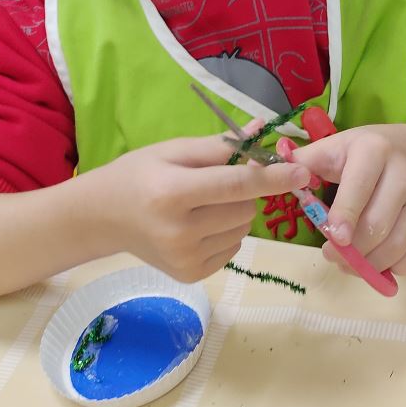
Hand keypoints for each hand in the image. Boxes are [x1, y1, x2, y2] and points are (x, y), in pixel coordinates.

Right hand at [99, 134, 310, 283]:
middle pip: (245, 209)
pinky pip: (233, 247)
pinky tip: (198, 224)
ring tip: (203, 204)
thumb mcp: (172, 151)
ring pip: (243, 229)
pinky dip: (226, 232)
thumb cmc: (138, 174)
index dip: (272, 178)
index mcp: (172, 193)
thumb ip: (220, 146)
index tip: (303, 173)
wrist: (102, 217)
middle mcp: (179, 232)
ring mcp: (185, 259)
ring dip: (236, 212)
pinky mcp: (191, 275)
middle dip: (244, 192)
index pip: (235, 186)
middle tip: (216, 182)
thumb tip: (261, 131)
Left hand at [292, 125, 405, 276]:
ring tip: (347, 264)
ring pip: (397, 245)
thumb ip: (303, 161)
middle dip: (350, 249)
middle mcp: (402, 176)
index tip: (333, 238)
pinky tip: (378, 263)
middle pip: (377, 224)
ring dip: (368, 264)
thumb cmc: (364, 151)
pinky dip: (398, 268)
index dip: (345, 216)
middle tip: (330, 254)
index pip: (359, 188)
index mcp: (373, 152)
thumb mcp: (334, 146)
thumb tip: (267, 172)